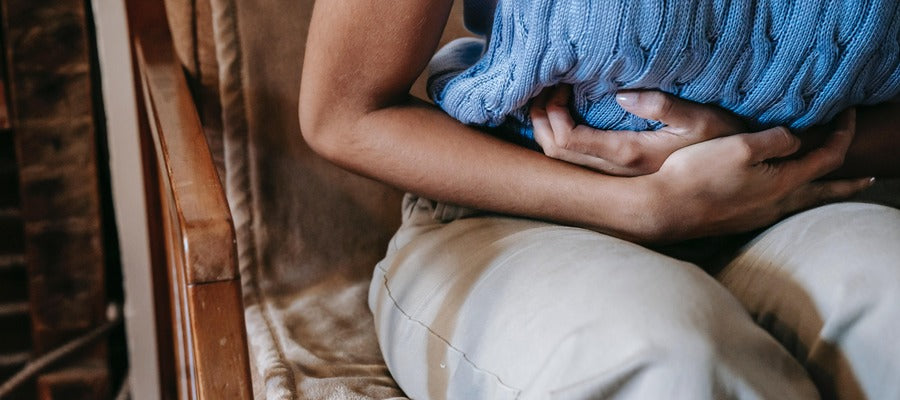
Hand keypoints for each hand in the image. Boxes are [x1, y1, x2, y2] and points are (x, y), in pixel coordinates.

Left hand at [530, 85, 745, 175]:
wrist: (735, 179)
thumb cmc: (722, 143)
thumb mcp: (701, 118)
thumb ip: (663, 106)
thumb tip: (622, 96)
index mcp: (629, 155)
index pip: (568, 141)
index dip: (552, 114)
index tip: (559, 87)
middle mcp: (615, 172)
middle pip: (555, 153)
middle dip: (541, 120)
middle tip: (545, 89)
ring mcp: (615, 177)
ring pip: (561, 161)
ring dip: (547, 130)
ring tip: (550, 100)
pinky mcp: (618, 175)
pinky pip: (575, 161)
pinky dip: (560, 138)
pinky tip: (564, 118)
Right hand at [640, 108, 873, 240]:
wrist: (664, 209)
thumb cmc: (698, 175)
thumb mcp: (740, 146)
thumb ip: (775, 139)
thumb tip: (794, 139)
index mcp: (783, 183)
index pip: (828, 157)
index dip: (843, 133)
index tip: (848, 114)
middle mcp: (777, 204)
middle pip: (824, 192)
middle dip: (848, 183)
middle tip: (869, 179)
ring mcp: (758, 216)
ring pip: (802, 203)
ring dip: (822, 192)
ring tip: (830, 188)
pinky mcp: (739, 220)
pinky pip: (780, 208)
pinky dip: (795, 198)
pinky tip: (782, 197)